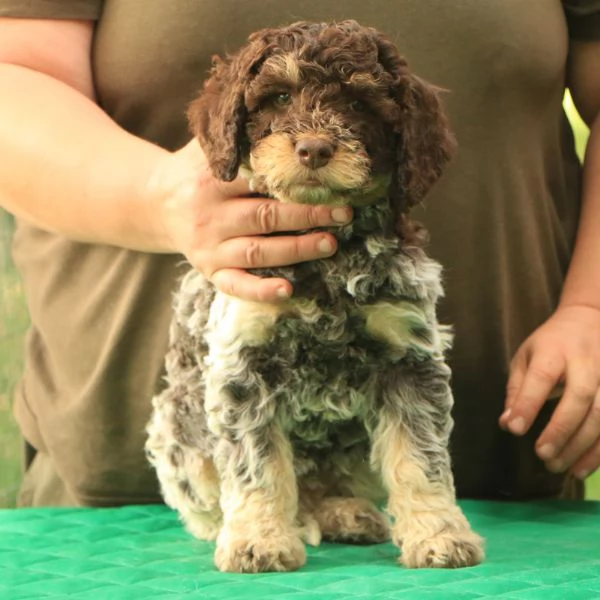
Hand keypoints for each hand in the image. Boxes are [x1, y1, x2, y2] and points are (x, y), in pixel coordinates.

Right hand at [145, 139, 351, 301]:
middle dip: (307, 215)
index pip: (259, 179)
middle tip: (344, 213)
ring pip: (257, 251)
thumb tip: (286, 111)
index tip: (330, 179)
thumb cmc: (195, 170)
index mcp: (212, 179)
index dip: (295, 180)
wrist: (154, 202)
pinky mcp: (209, 271)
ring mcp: (209, 247)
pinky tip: (288, 291)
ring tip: (330, 244)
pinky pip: (235, 285)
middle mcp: (209, 215)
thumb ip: (240, 134)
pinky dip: (261, 292)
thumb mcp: (207, 146)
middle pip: (264, 215)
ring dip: (296, 249)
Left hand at [499, 305, 599, 479]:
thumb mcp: (526, 357)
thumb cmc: (551, 344)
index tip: (516, 429)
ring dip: (583, 446)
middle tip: (542, 454)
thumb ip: (517, 390)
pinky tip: (583, 467)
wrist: (591, 320)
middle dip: (561, 429)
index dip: (529, 404)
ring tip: (560, 467)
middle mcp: (586, 362)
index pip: (542, 378)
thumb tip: (508, 424)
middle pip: (579, 397)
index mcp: (554, 350)